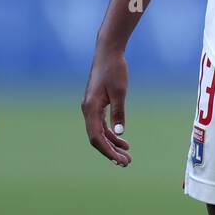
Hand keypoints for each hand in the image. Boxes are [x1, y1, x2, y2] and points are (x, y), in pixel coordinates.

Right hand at [82, 47, 131, 165]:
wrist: (108, 52)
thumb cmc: (114, 69)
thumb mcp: (119, 91)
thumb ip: (118, 112)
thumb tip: (119, 132)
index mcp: (90, 108)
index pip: (96, 137)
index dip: (107, 151)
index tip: (120, 160)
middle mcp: (88, 110)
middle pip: (96, 138)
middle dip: (110, 151)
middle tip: (126, 162)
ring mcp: (91, 107)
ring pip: (99, 132)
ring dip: (112, 144)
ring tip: (126, 154)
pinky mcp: (96, 104)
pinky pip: (101, 124)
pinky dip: (111, 133)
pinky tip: (122, 139)